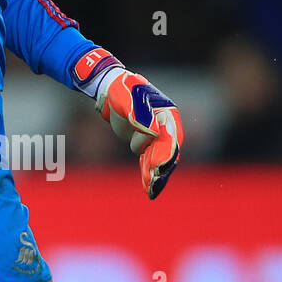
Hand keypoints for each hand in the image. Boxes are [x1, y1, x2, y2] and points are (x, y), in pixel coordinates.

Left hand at [98, 71, 182, 199]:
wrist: (111, 89)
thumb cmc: (121, 90)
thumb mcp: (128, 100)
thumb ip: (140, 115)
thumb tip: (153, 132)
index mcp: (167, 114)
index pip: (169, 138)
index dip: (164, 154)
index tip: (157, 168)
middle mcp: (165, 126)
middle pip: (166, 152)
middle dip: (160, 169)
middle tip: (153, 184)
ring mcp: (156, 135)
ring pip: (157, 159)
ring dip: (153, 174)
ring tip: (150, 192)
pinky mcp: (145, 142)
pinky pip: (148, 160)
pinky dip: (147, 172)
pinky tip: (146, 187)